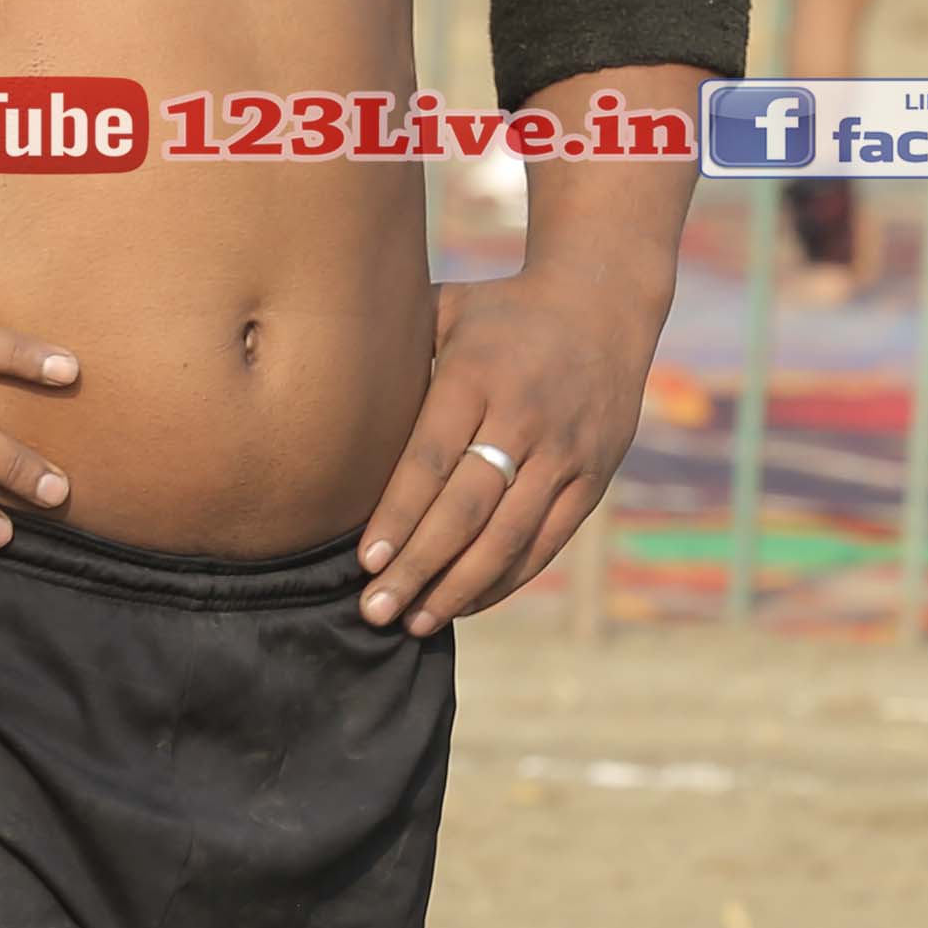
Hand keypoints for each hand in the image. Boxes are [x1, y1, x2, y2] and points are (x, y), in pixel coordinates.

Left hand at [353, 259, 669, 632]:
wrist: (602, 305)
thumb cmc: (499, 312)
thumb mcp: (446, 310)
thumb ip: (397, 353)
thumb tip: (325, 394)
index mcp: (477, 376)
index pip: (430, 461)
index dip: (398, 516)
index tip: (364, 561)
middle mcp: (524, 418)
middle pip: (465, 510)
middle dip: (417, 567)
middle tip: (374, 610)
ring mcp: (564, 453)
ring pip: (508, 537)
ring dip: (459, 587)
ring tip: (415, 622)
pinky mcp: (592, 478)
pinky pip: (545, 542)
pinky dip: (505, 579)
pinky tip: (466, 603)